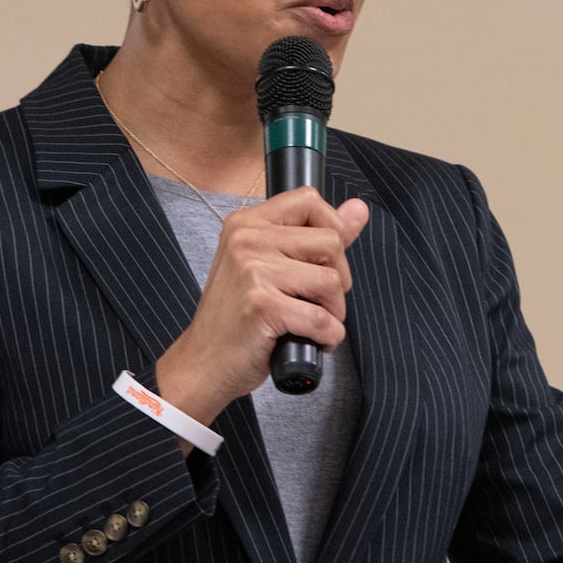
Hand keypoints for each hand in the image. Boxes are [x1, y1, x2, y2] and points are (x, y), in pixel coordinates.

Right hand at [154, 188, 369, 427]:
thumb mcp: (268, 265)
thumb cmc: (237, 317)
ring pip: (331, 281)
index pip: (309, 200)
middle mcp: (247, 240)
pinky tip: (310, 341)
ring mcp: (253, 271)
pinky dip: (327, 337)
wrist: (202, 363)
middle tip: (316, 301)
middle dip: (338, 278)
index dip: (332, 229)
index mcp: (246, 223)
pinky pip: (322, 319)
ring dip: (333, 312)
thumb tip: (359, 209)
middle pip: (330, 242)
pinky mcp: (262, 306)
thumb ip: (316, 235)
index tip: (324, 260)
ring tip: (310, 323)